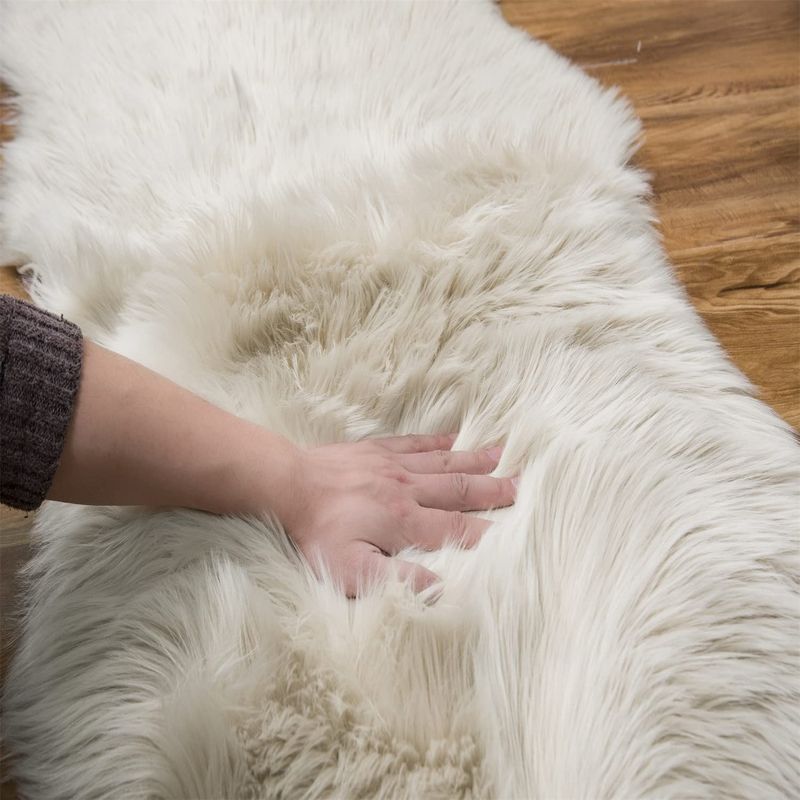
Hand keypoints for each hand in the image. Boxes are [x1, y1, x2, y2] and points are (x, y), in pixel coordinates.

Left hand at [279, 433, 515, 596]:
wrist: (287, 486)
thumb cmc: (317, 534)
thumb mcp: (352, 571)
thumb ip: (397, 580)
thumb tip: (441, 589)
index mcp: (406, 522)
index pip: (458, 528)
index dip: (487, 531)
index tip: (516, 529)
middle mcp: (408, 490)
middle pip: (461, 489)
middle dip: (494, 489)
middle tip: (525, 485)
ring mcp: (394, 465)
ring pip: (445, 462)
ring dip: (477, 459)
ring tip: (506, 454)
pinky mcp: (378, 450)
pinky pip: (417, 443)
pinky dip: (440, 441)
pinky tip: (456, 438)